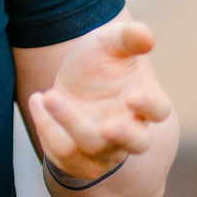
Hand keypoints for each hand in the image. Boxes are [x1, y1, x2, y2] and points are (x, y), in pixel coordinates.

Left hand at [26, 20, 171, 184]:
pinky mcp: (79, 160)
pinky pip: (64, 154)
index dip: (148, 106)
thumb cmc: (99, 62)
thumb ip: (128, 37)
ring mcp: (106, 150)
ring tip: (49, 96)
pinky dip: (47, 128)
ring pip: (92, 147)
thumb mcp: (109, 42)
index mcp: (144, 102)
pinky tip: (38, 99)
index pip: (159, 110)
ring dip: (69, 123)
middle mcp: (130, 131)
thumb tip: (147, 36)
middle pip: (137, 144)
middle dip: (123, 136)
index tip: (131, 97)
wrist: (71, 84)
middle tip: (107, 127)